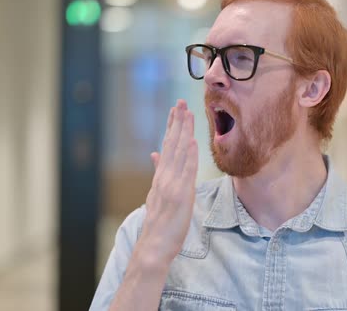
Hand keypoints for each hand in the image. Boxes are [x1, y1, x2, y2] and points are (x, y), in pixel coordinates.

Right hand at [140, 99, 198, 263]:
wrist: (155, 244)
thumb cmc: (159, 221)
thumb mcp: (156, 193)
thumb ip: (158, 172)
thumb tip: (155, 154)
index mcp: (161, 175)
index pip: (167, 145)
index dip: (172, 126)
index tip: (176, 109)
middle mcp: (165, 176)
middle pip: (172, 144)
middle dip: (177, 122)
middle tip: (181, 102)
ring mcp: (172, 185)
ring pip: (179, 153)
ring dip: (184, 132)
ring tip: (188, 114)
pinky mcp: (180, 195)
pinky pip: (186, 172)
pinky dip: (189, 156)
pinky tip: (192, 142)